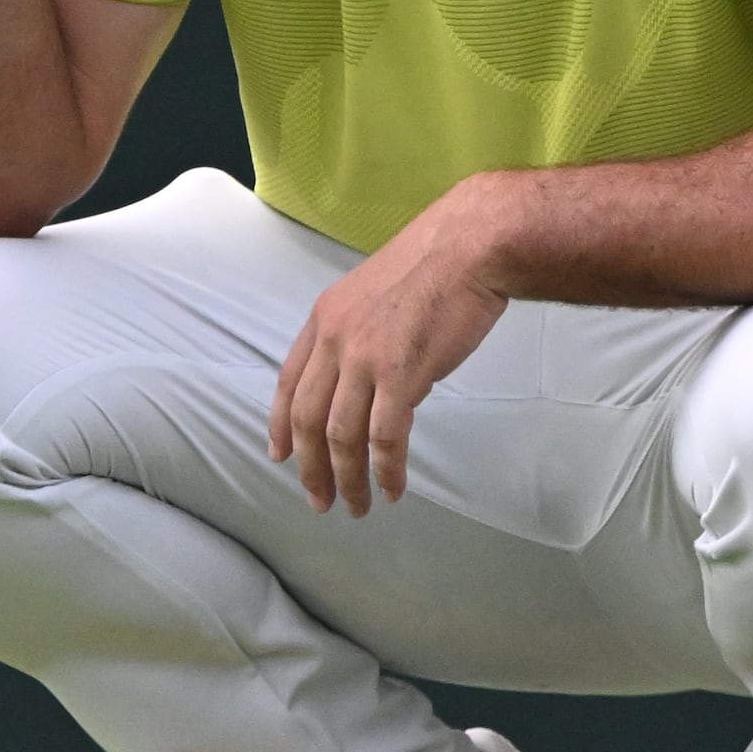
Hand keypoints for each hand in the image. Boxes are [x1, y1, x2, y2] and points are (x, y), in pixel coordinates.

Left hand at [267, 182, 513, 514]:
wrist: (471, 245)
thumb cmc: (436, 263)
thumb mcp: (374, 291)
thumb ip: (360, 331)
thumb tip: (367, 370)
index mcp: (324, 317)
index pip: (289, 382)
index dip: (281, 425)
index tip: (281, 456)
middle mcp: (334, 340)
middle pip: (308, 418)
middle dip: (310, 467)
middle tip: (319, 500)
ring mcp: (365, 359)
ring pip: (341, 436)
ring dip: (347, 478)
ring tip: (356, 506)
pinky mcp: (401, 375)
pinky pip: (384, 438)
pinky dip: (385, 469)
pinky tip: (392, 489)